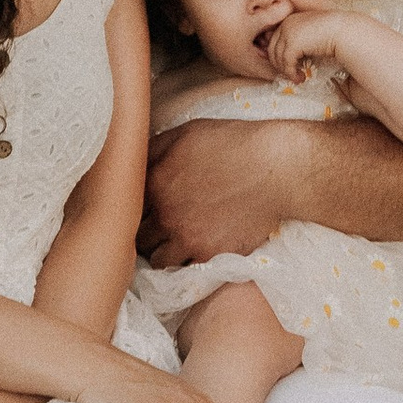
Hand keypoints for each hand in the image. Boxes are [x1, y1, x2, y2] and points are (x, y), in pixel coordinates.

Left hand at [142, 115, 313, 266]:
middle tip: (154, 227)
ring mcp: (186, 239)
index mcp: (154, 181)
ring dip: (161, 251)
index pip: (125, 206)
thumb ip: (151, 150)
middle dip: (143, 232)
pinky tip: (194, 247)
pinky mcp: (209, 255)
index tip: (140, 208)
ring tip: (172, 242)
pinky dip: (186, 261)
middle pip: (137, 236)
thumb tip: (130, 163)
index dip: (131, 208)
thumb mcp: (185, 133)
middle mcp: (164, 214)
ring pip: (157, 259)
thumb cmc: (234, 144)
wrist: (277, 170)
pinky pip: (185, 268)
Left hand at [264, 8, 348, 86]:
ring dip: (286, 71)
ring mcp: (288, 33)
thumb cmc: (332, 33)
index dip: (278, 56)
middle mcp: (286, 24)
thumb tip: (292, 58)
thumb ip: (299, 41)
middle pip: (272, 49)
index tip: (287, 67)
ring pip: (277, 58)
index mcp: (289, 20)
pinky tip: (301, 78)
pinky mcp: (293, 43)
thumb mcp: (310, 34)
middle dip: (279, 65)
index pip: (274, 41)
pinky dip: (291, 73)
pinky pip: (286, 63)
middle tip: (290, 74)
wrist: (343, 31)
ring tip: (298, 78)